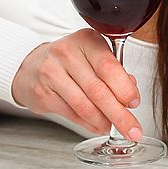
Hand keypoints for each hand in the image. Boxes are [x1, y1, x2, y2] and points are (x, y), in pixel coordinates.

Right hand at [10, 28, 142, 139]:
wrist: (33, 66)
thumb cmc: (70, 60)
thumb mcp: (93, 55)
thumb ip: (114, 72)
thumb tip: (131, 94)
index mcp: (86, 40)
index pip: (108, 67)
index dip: (124, 89)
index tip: (134, 102)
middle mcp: (67, 53)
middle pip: (97, 90)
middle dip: (118, 114)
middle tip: (131, 128)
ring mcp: (52, 73)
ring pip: (84, 106)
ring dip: (103, 122)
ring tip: (114, 128)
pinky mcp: (43, 93)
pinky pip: (72, 114)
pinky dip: (88, 124)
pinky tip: (98, 126)